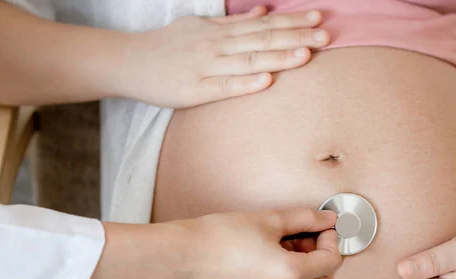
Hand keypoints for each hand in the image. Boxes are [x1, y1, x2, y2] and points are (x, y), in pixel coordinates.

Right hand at [114, 6, 329, 107]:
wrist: (129, 61)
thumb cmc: (167, 46)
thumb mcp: (200, 26)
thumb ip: (232, 22)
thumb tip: (262, 12)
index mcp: (219, 30)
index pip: (262, 25)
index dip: (291, 22)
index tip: (317, 19)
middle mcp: (217, 45)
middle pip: (262, 39)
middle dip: (295, 37)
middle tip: (326, 35)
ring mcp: (206, 66)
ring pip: (247, 60)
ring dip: (278, 57)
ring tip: (306, 55)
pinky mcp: (195, 89)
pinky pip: (224, 86)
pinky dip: (246, 83)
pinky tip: (267, 81)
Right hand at [176, 208, 342, 278]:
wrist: (188, 253)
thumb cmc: (224, 235)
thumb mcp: (270, 219)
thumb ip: (306, 219)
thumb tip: (328, 219)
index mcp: (290, 275)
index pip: (331, 261)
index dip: (332, 239)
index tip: (322, 226)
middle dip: (324, 260)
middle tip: (310, 238)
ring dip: (307, 268)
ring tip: (287, 242)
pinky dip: (290, 276)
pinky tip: (272, 253)